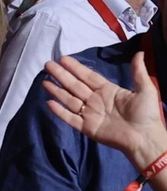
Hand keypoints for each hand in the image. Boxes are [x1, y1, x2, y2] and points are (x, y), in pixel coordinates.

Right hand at [44, 52, 166, 168]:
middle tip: (48, 65)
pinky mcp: (87, 127)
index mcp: (108, 91)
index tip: (63, 59)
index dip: (76, 68)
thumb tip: (140, 53)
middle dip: (61, 75)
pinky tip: (49, 102)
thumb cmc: (147, 114)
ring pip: (69, 100)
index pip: (88, 77)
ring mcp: (90, 114)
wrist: (145, 138)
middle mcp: (96, 101)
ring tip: (44, 81)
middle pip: (75, 86)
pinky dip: (60, 111)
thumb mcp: (146, 90)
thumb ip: (138, 72)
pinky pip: (70, 118)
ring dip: (57, 90)